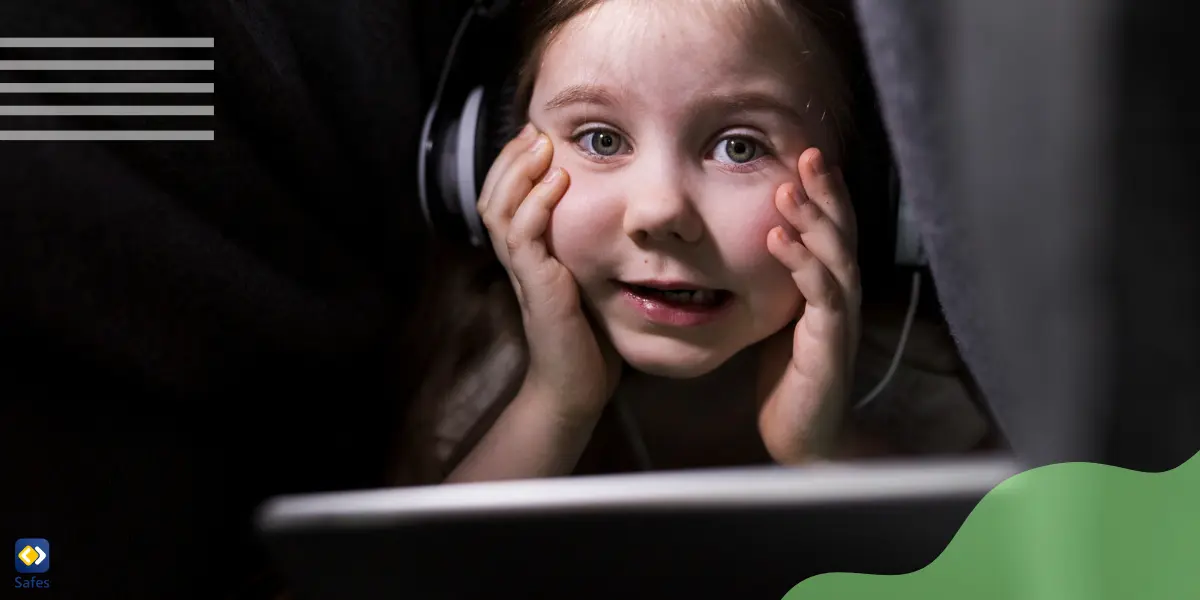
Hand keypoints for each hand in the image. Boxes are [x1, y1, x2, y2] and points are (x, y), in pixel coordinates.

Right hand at [477, 124, 622, 419]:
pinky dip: (537, 206)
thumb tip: (620, 213)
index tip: (537, 135)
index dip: (515, 165)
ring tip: (541, 146)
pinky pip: (524, 239)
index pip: (505, 198)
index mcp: (527, 255)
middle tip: (534, 130)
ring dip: (519, 174)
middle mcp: (517, 260)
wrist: (577, 386)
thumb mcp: (589, 279)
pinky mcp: (537, 287)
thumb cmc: (588, 337)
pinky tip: (558, 182)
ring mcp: (523, 273)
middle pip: (493, 196)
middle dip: (511, 159)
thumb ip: (588, 247)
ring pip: (500, 210)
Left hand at [756, 148, 861, 463]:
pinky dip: (802, 264)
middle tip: (807, 153)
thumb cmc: (791, 377)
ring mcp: (840, 319)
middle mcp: (843, 296)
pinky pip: (821, 295)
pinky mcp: (830, 344)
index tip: (804, 154)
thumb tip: (751, 243)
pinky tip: (780, 240)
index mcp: (831, 287)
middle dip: (825, 191)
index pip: (832, 229)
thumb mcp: (779, 318)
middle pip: (841, 232)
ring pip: (835, 257)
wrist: (806, 435)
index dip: (823, 192)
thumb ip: (777, 282)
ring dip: (813, 220)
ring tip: (789, 189)